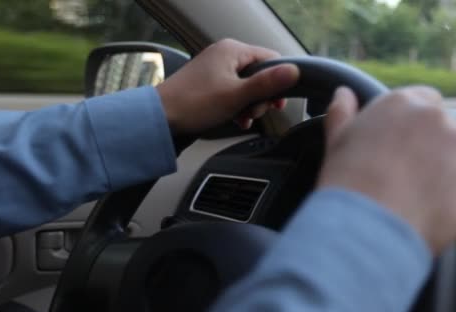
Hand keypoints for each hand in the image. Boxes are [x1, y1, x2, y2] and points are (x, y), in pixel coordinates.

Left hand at [156, 39, 299, 132]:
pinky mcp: (211, 82)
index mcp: (233, 50)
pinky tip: (236, 118)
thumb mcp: (237, 95)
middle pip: (261, 74)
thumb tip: (295, 71)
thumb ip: (267, 83)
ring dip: (250, 105)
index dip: (279, 82)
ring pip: (248, 85)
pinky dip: (239, 105)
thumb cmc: (194, 104)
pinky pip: (235, 91)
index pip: (272, 59)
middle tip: (253, 112)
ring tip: (242, 117)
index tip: (278, 102)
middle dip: (261, 97)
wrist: (161, 118)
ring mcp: (217, 68)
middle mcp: (225, 54)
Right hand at [317, 86, 455, 253]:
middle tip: (411, 180)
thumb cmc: (348, 185)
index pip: (425, 101)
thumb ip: (344, 112)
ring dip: (451, 172)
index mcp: (401, 103)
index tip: (407, 150)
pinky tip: (437, 208)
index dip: (417, 129)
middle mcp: (435, 115)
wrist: (368, 223)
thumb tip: (344, 94)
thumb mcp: (337, 141)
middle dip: (435, 151)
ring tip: (422, 198)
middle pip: (446, 130)